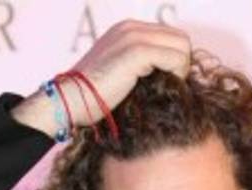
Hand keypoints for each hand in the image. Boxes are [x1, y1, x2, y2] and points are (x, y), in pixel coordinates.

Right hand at [64, 19, 191, 126]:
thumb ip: (141, 67)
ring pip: (182, 46)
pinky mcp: (137, 51)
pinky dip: (175, 74)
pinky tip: (161, 87)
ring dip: (180, 70)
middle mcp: (131, 27)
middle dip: (181, 64)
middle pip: (180, 38)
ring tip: (164, 88)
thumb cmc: (94, 98)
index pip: (170, 37)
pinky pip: (176, 57)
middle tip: (168, 87)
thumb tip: (170, 75)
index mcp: (127, 30)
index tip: (165, 82)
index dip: (174, 61)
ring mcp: (133, 36)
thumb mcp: (120, 74)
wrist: (70, 100)